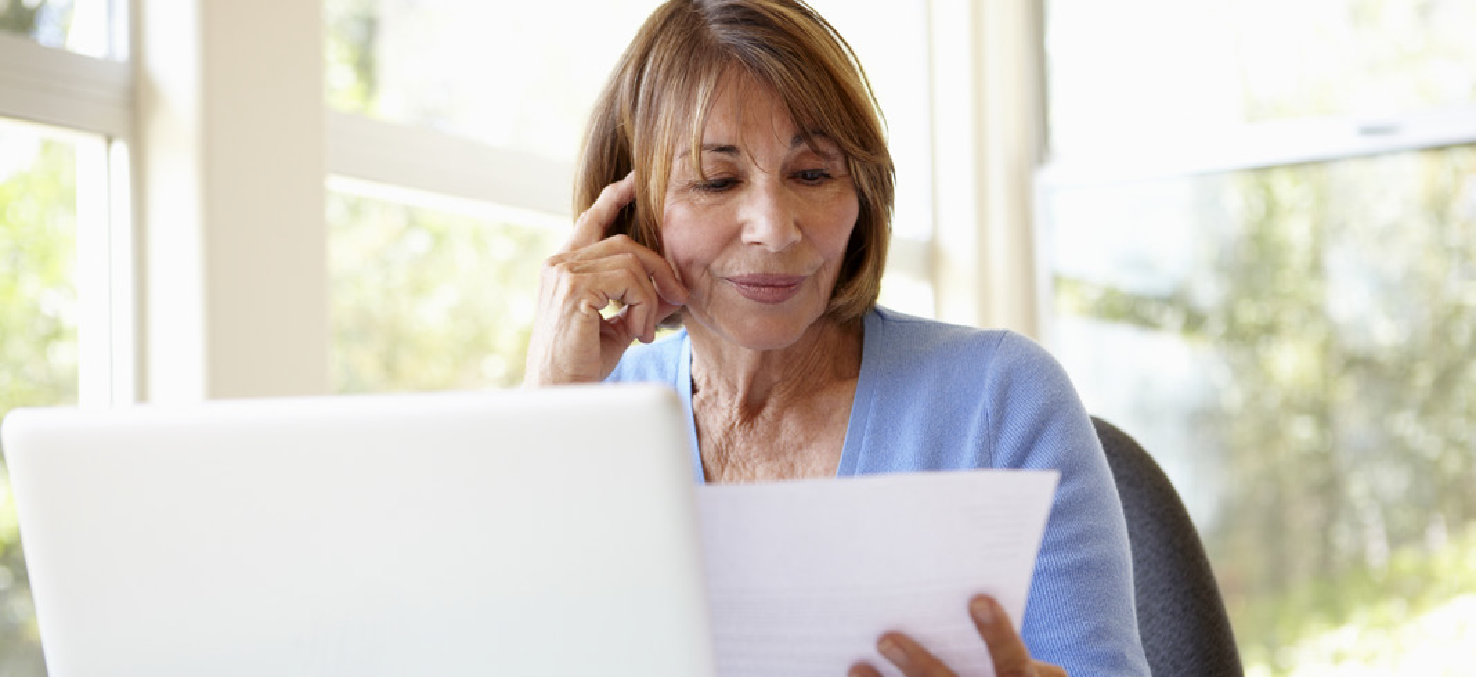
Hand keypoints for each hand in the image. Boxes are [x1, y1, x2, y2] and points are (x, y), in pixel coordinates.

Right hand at [523, 173, 687, 384]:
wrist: (560, 394)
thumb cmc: (583, 364)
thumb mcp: (618, 326)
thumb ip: (639, 302)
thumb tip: (673, 290)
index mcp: (564, 268)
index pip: (591, 222)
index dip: (613, 199)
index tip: (635, 182)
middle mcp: (558, 264)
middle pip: (625, 243)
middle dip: (659, 267)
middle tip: (679, 296)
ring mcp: (563, 274)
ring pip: (630, 261)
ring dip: (651, 296)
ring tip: (646, 329)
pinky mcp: (573, 290)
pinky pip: (629, 281)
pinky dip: (644, 307)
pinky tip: (639, 333)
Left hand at [849, 595, 1066, 676]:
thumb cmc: (1011, 676)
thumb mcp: (1020, 666)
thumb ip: (996, 643)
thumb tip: (962, 600)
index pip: (1012, 663)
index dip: (998, 634)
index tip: (978, 600)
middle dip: (918, 665)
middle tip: (885, 639)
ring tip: (857, 666)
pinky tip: (854, 674)